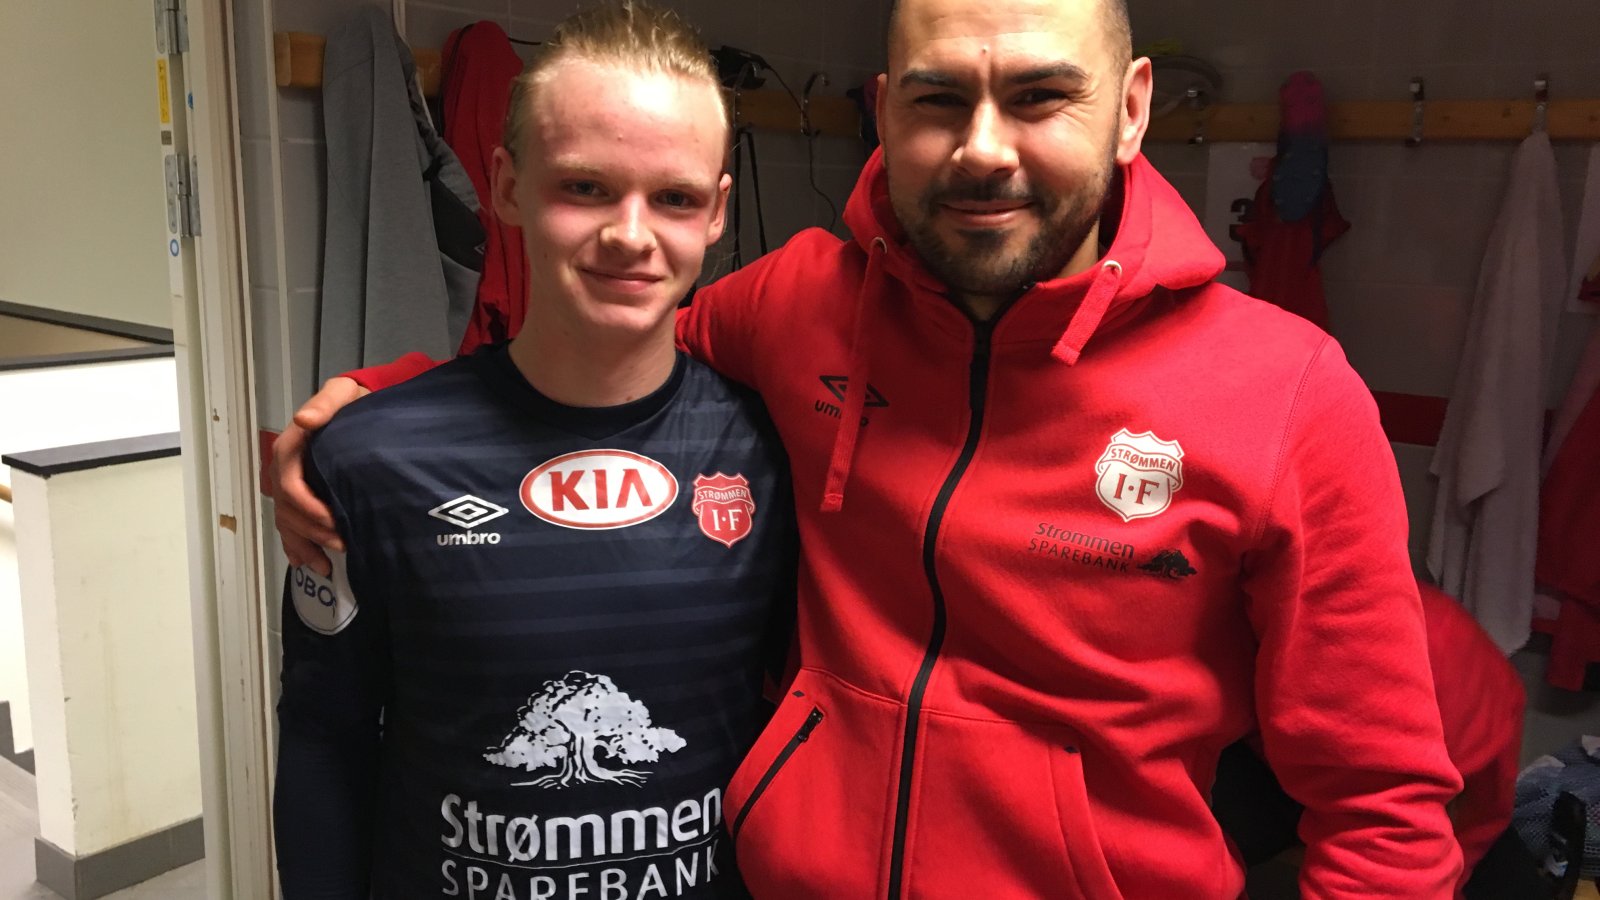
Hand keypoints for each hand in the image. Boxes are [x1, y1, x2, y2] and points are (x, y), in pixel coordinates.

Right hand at [271, 377, 366, 575]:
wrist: (360, 404)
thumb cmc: (353, 400)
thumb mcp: (343, 393)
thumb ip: (326, 403)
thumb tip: (304, 420)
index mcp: (291, 447)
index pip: (289, 485)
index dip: (308, 508)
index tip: (335, 522)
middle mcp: (286, 469)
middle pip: (288, 510)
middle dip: (312, 532)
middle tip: (343, 545)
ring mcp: (292, 484)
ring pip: (287, 522)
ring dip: (304, 545)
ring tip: (326, 565)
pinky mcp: (302, 495)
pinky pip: (291, 526)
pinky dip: (298, 546)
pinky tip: (309, 563)